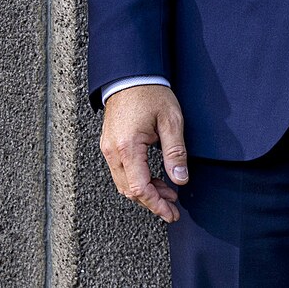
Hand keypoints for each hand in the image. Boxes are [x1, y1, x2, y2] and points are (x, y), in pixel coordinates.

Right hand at [99, 84, 187, 221]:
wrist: (130, 74)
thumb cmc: (149, 93)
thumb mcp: (170, 121)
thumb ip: (176, 152)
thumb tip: (180, 179)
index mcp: (127, 147)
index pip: (140, 188)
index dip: (157, 205)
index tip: (171, 213)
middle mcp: (112, 150)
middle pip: (130, 190)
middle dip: (152, 202)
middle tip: (173, 207)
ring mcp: (108, 147)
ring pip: (123, 183)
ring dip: (145, 191)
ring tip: (167, 191)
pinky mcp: (109, 143)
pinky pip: (120, 171)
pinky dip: (136, 180)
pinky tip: (153, 177)